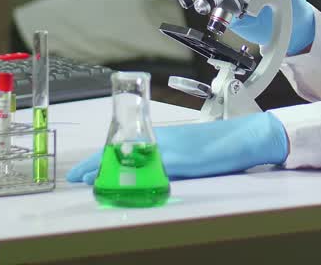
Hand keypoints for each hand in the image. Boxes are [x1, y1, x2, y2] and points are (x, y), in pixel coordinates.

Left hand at [66, 112, 287, 183]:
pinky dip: (133, 177)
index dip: (100, 159)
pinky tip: (122, 183)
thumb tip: (148, 173)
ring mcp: (169, 150)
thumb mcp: (187, 152)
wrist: (244, 137)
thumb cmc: (219, 145)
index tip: (81, 171)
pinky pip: (152, 170)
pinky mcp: (180, 160)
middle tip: (76, 177)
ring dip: (108, 170)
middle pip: (120, 152)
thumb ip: (167, 160)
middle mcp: (161, 141)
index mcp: (162, 137)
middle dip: (96, 165)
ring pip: (130, 159)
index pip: (124, 147)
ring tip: (88, 180)